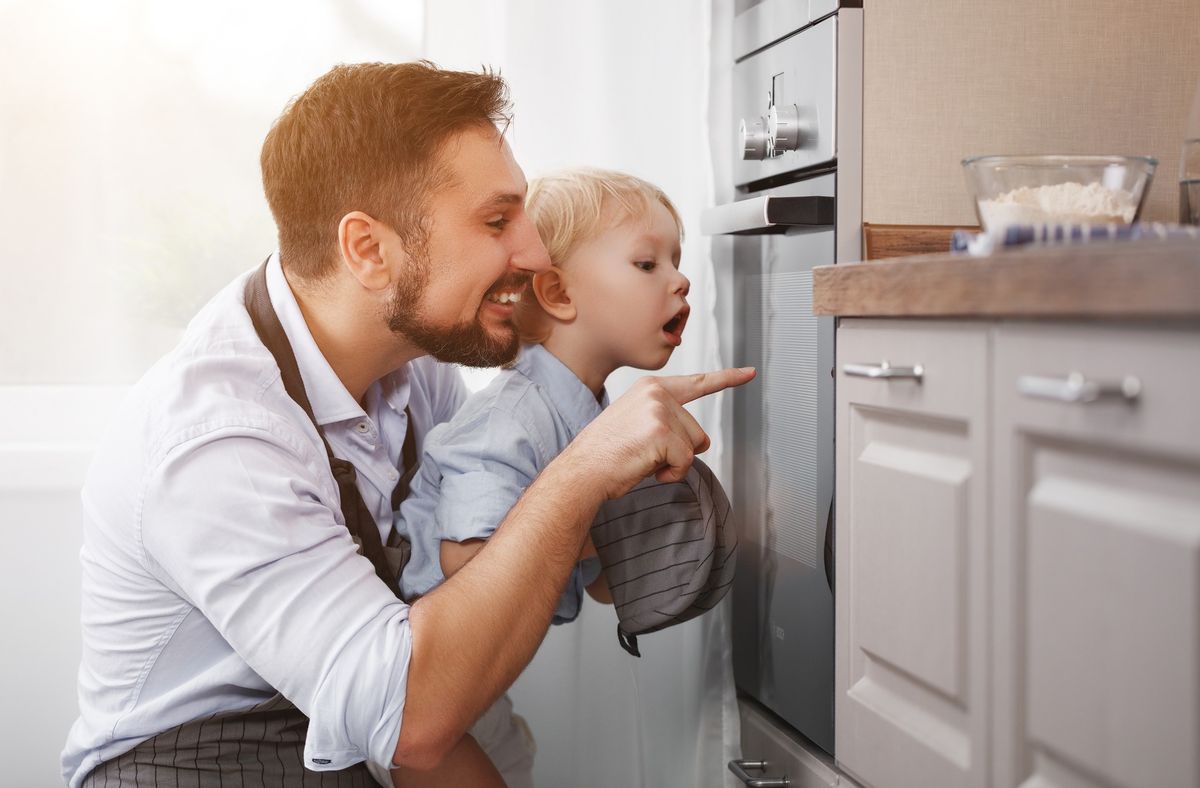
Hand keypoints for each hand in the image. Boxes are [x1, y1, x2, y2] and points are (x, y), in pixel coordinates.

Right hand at [561, 367, 755, 499]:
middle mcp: (656, 393)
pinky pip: (685, 461)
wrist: (582, 471)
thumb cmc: (607, 454)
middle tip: (644, 453)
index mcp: (650, 388)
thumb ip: (667, 422)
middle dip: (679, 450)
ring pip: (694, 446)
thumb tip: (699, 442)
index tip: (750, 372)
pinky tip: (646, 468)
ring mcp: (659, 410)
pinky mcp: (661, 431)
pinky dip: (670, 474)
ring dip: (673, 462)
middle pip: (697, 430)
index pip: (697, 383)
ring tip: (642, 459)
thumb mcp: (637, 425)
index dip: (727, 378)